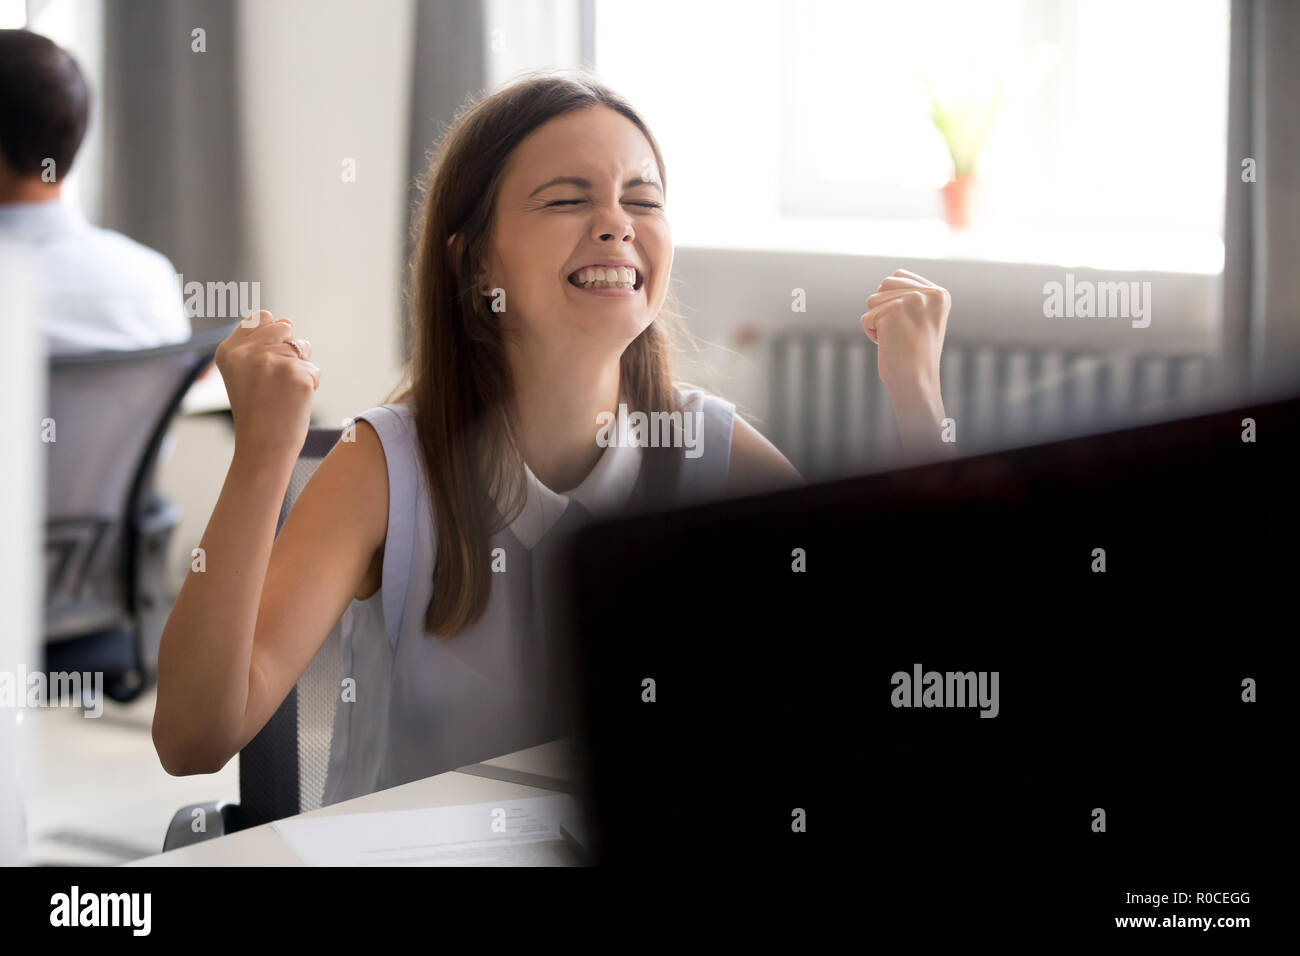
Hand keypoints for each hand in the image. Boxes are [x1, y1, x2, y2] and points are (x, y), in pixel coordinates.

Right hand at [214, 310, 319, 464]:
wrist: (263, 447)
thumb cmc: (258, 411)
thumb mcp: (246, 373)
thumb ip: (261, 343)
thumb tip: (287, 320)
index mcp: (228, 350)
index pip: (261, 317)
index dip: (272, 338)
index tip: (264, 367)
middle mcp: (246, 352)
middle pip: (285, 327)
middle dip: (289, 351)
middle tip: (275, 383)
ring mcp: (270, 361)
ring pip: (303, 347)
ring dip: (301, 369)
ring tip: (283, 393)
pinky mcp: (295, 374)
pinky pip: (314, 369)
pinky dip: (310, 385)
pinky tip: (294, 402)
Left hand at [861, 269, 951, 457]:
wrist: (917, 381)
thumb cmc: (915, 355)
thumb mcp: (921, 319)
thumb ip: (908, 297)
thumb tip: (882, 284)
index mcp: (940, 294)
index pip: (899, 275)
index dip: (892, 299)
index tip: (906, 324)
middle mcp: (929, 293)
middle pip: (884, 284)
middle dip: (884, 309)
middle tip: (902, 332)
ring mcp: (912, 300)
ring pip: (872, 300)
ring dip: (878, 322)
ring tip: (897, 339)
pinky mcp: (894, 311)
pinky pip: (866, 319)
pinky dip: (872, 334)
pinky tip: (890, 345)